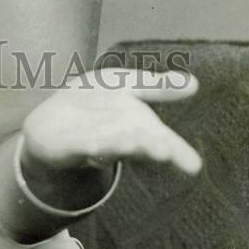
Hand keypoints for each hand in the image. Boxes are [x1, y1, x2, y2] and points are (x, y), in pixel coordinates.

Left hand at [22, 67, 202, 182]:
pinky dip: (86, 146)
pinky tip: (93, 146)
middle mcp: (119, 140)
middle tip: (165, 151)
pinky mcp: (69, 145)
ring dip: (122, 146)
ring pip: (110, 146)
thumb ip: (156, 87)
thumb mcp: (127, 86)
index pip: (160, 140)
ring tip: (135, 143)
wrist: (53, 122)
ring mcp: (93, 144)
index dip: (176, 151)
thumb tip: (195, 82)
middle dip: (149, 146)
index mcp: (137, 127)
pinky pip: (79, 146)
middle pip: (136, 144)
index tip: (194, 165)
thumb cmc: (97, 104)